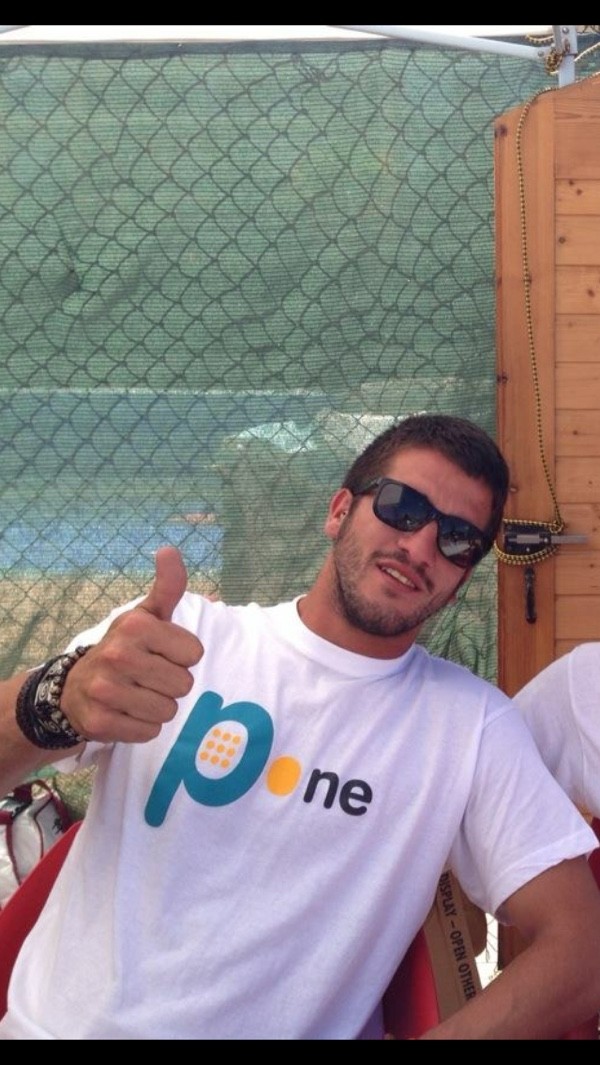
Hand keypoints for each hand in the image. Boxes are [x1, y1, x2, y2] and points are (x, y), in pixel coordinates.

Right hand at [60, 546, 203, 743]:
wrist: (75, 688)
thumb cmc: (124, 649)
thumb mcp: (146, 616)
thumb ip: (167, 586)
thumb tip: (169, 550)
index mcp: (136, 626)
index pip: (194, 654)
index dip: (181, 657)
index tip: (160, 654)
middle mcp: (119, 655)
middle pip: (184, 685)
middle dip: (170, 684)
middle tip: (147, 677)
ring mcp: (106, 690)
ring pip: (167, 711)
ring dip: (157, 707)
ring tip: (136, 695)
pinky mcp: (100, 721)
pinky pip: (149, 732)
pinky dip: (142, 727)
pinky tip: (125, 712)